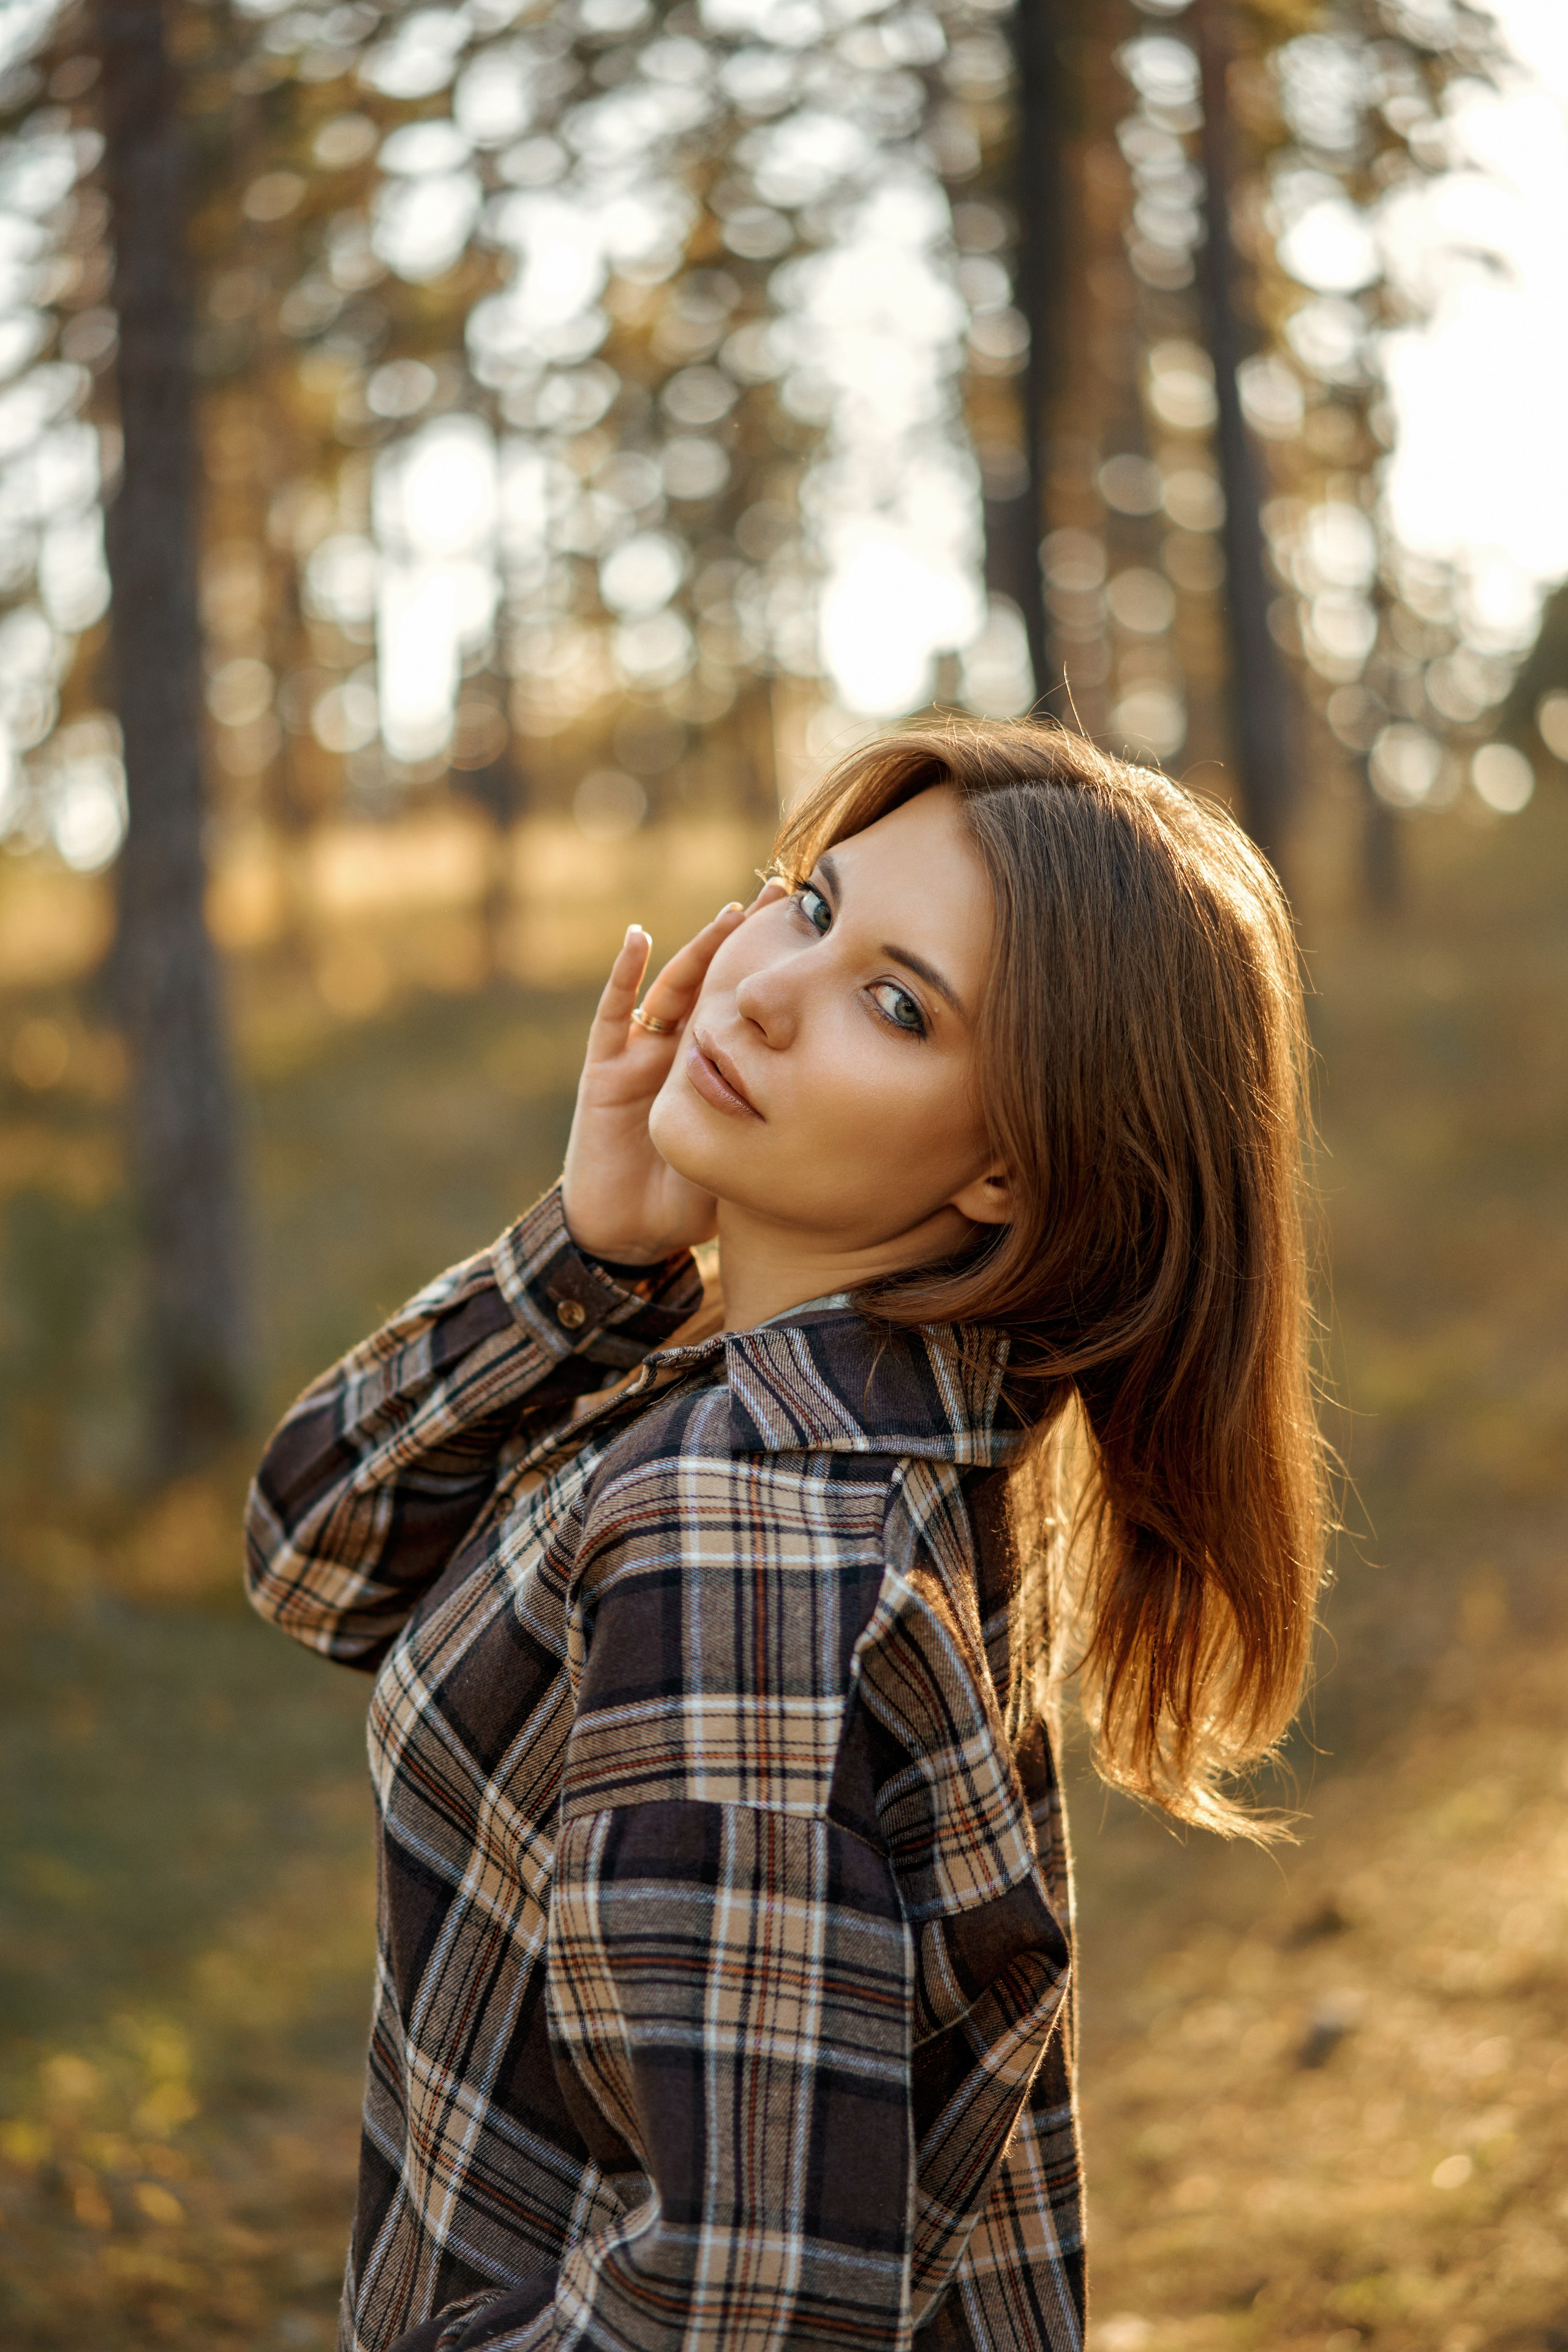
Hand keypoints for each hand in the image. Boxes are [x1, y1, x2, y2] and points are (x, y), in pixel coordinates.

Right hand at [561, 880, 785, 1264]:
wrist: (630, 1236)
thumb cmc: (690, 1202)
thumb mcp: (748, 1157)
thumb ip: (781, 1128)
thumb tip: (852, 1114)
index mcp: (715, 1069)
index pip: (747, 1006)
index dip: (773, 970)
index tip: (815, 930)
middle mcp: (680, 1052)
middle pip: (714, 982)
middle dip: (744, 940)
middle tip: (782, 894)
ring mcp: (642, 1057)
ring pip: (673, 988)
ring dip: (699, 950)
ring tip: (731, 915)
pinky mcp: (606, 1072)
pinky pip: (613, 1016)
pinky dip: (625, 976)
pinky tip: (639, 938)